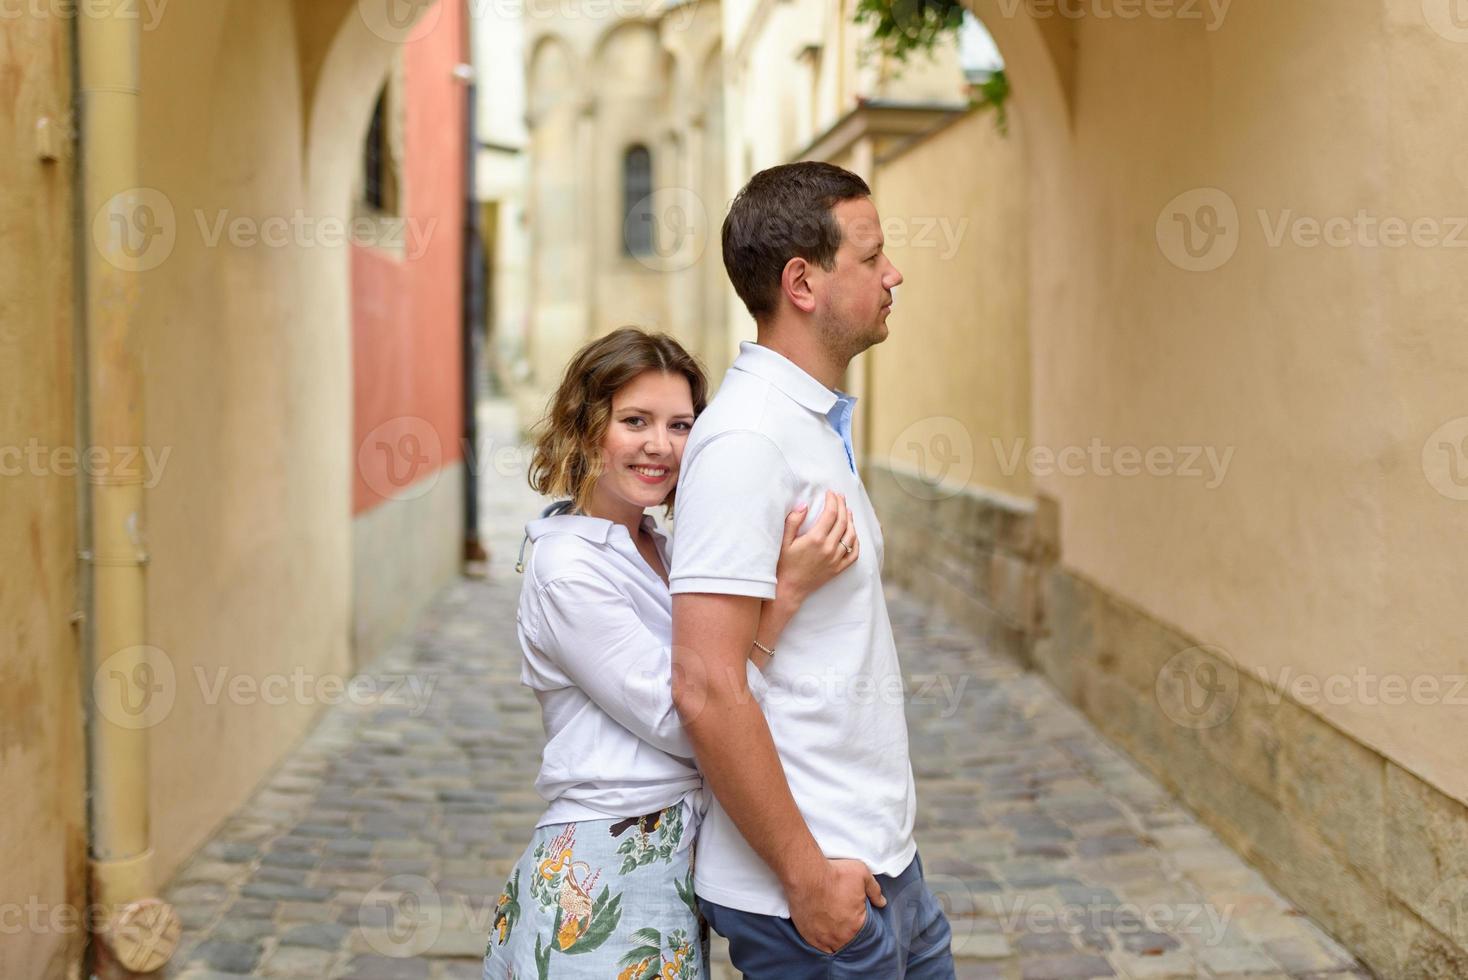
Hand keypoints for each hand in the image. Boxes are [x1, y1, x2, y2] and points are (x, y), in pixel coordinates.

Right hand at [774, 490, 858, 605]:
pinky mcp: (838, 569)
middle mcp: (829, 548)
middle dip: (842, 506)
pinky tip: (852, 534)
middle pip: (843, 521)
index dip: (832, 500)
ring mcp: (836, 560)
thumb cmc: (783, 564)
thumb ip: (793, 521)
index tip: (830, 493)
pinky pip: (854, 553)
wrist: (788, 589)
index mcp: (815, 539)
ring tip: (847, 511)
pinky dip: (856, 541)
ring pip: (851, 536)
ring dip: (851, 521)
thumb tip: (804, 505)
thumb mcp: (783, 541)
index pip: (831, 513)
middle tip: (839, 497)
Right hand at [787, 858, 884, 953]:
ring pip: (835, 946)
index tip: (855, 913)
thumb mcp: (862, 874)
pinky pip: (820, 947)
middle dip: (848, 930)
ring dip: (836, 939)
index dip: (860, 921)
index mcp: (856, 925)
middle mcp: (841, 937)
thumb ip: (875, 890)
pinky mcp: (810, 937)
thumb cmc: (833, 874)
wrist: (807, 876)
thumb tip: (881, 902)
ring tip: (833, 926)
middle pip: (849, 939)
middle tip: (843, 917)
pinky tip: (823, 933)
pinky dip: (823, 942)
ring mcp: (824, 939)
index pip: (864, 930)